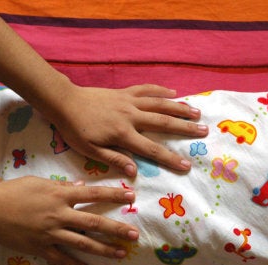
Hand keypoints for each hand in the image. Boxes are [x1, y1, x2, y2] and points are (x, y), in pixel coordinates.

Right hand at [0, 176, 139, 264]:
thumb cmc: (12, 191)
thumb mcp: (38, 182)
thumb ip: (62, 186)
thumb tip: (81, 185)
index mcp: (60, 195)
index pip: (93, 193)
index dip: (114, 194)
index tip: (132, 196)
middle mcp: (60, 214)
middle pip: (94, 222)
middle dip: (116, 229)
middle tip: (134, 235)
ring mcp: (51, 233)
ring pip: (83, 243)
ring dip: (104, 249)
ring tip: (121, 254)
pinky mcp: (41, 247)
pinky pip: (62, 259)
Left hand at [50, 84, 208, 176]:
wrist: (63, 101)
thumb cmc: (75, 129)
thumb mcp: (90, 150)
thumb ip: (114, 159)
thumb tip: (134, 172)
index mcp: (123, 134)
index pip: (151, 149)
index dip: (170, 158)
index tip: (186, 165)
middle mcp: (131, 116)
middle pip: (163, 123)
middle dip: (185, 128)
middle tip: (204, 131)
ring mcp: (129, 102)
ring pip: (159, 104)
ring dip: (179, 108)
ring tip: (197, 112)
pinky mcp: (125, 92)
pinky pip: (146, 90)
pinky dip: (161, 90)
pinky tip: (174, 92)